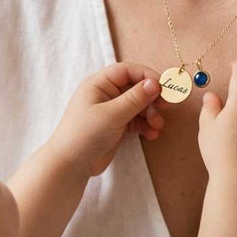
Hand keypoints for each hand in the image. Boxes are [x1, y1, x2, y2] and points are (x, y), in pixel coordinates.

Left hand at [49, 62, 164, 178]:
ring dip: (150, 114)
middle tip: (165, 106)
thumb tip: (155, 83)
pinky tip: (152, 134)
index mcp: (99, 84)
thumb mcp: (112, 114)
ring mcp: (111, 111)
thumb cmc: (85, 134)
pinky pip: (136, 121)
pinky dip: (145, 126)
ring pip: (138, 106)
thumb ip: (135, 98)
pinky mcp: (116, 127)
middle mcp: (106, 94)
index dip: (146, 76)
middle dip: (151, 98)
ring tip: (157, 126)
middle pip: (135, 88)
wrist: (71, 165)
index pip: (127, 71)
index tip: (163, 87)